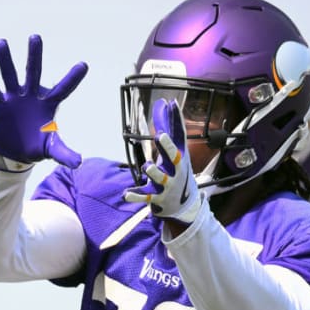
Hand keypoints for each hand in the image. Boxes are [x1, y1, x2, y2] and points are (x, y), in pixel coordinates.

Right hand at [0, 34, 87, 167]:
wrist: (13, 153)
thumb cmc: (35, 145)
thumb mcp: (50, 149)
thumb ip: (64, 153)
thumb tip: (78, 162)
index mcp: (48, 104)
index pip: (62, 89)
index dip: (72, 78)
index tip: (84, 65)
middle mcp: (31, 96)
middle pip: (33, 72)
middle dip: (34, 56)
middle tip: (35, 37)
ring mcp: (14, 99)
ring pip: (10, 76)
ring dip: (5, 60)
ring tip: (1, 42)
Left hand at [124, 99, 200, 225]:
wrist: (184, 207)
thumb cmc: (178, 172)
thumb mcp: (177, 151)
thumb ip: (170, 128)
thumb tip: (166, 102)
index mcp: (179, 156)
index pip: (180, 135)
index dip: (176, 120)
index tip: (172, 104)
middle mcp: (175, 170)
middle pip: (173, 157)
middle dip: (167, 147)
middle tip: (161, 135)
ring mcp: (166, 185)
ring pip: (159, 177)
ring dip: (153, 172)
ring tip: (147, 166)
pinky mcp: (155, 198)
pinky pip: (144, 197)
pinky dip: (135, 196)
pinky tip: (125, 194)